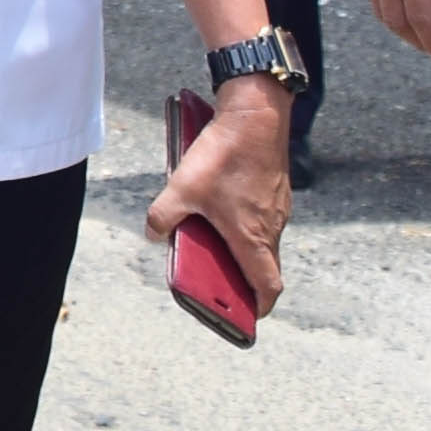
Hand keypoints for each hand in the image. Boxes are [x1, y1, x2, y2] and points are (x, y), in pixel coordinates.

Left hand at [147, 85, 294, 316]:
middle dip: (245, 280)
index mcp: (253, 236)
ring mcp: (278, 207)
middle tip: (223, 284)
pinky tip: (224, 210)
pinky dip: (248, 224)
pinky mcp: (276, 189)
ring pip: (264, 240)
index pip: (268, 286)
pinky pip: (264, 217)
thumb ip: (163, 217)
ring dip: (245, 249)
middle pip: (265, 266)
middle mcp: (273, 227)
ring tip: (217, 245)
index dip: (259, 306)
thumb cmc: (224, 154)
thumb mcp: (181, 187)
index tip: (249, 316)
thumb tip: (152, 233)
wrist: (256, 113)